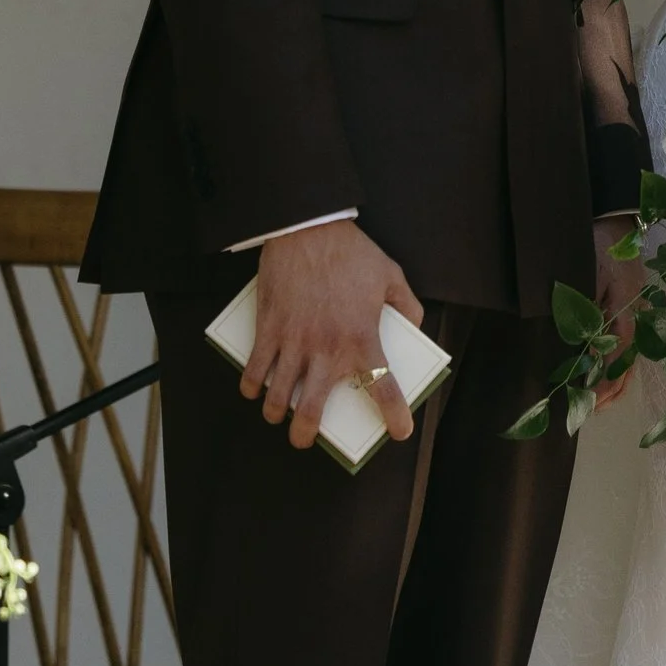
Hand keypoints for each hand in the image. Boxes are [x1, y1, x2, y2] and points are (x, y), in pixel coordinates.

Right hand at [244, 220, 422, 452]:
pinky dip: (251, 385)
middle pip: (312, 410)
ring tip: (277, 415)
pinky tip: (254, 389)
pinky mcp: (268, 328)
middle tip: (305, 437)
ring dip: (275, 413)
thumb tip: (415, 327)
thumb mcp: (391, 275)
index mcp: (362, 337)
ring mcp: (293, 341)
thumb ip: (407, 305)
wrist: (306, 228)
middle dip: (306, 434)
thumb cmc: (350, 252)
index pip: (383, 387)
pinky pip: (254, 369)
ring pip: (277, 397)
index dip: (394, 416)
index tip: (399, 431)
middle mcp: (326, 348)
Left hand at [592, 211, 638, 407]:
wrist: (615, 220)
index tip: (587, 402)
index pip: (616, 356)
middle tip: (589, 411)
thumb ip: (584, 309)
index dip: (602, 381)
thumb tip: (579, 345)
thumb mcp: (587, 274)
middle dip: (610, 389)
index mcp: (627, 310)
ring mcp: (638, 314)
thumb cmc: (598, 245)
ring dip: (615, 380)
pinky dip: (618, 364)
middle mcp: (637, 317)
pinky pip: (628, 344)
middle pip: (628, 363)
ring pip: (630, 357)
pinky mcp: (633, 309)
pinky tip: (607, 373)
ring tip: (599, 402)